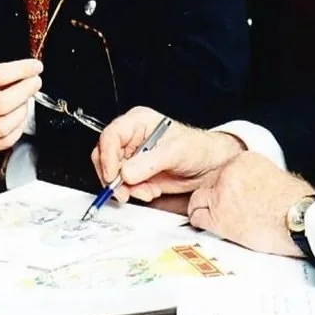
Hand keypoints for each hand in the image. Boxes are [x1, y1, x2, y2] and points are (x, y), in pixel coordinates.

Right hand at [0, 60, 41, 151]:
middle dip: (26, 91)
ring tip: (24, 102)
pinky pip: (4, 141)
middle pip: (3, 103)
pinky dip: (17, 129)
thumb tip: (24, 75)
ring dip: (22, 111)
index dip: (22, 70)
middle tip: (35, 83)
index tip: (35, 67)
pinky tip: (17, 118)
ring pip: (5, 125)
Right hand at [91, 106, 244, 202]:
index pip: (110, 136)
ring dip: (127, 188)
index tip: (113, 176)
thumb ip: (149, 162)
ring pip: (113, 175)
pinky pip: (124, 186)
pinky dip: (135, 193)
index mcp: (138, 122)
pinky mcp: (137, 173)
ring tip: (148, 190)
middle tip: (124, 191)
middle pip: (105, 157)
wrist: (210, 166)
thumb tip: (126, 173)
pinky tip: (151, 191)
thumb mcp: (175, 152)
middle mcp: (132, 138)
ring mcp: (133, 157)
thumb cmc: (198, 148)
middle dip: (114, 177)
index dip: (107, 157)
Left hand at [188, 153, 314, 256]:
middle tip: (218, 210)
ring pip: (196, 200)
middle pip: (206, 184)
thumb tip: (246, 188)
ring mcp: (221, 194)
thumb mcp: (275, 176)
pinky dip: (201, 224)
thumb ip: (253, 177)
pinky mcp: (218, 216)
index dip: (222, 186)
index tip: (226, 197)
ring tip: (212, 219)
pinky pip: (197, 218)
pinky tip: (210, 228)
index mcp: (243, 160)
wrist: (299, 219)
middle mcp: (228, 173)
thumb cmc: (296, 203)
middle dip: (210, 197)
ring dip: (203, 210)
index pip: (220, 171)